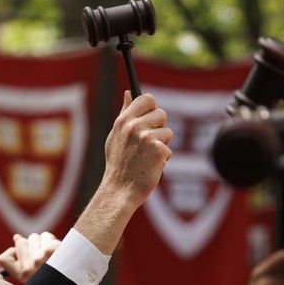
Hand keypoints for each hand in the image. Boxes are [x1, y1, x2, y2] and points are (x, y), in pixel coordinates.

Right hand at [0, 232, 60, 282]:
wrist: (78, 282)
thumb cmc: (55, 278)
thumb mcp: (35, 277)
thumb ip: (23, 260)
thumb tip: (16, 237)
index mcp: (22, 277)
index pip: (3, 258)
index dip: (12, 253)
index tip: (20, 257)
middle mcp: (28, 268)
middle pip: (20, 242)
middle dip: (30, 246)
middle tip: (43, 258)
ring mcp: (39, 258)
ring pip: (33, 237)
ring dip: (42, 242)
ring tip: (51, 255)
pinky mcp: (51, 249)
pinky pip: (45, 236)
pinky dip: (51, 241)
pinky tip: (57, 251)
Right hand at [101, 91, 172, 208]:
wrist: (119, 191)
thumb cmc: (118, 164)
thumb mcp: (115, 136)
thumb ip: (124, 113)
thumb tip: (128, 93)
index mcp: (123, 121)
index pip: (146, 99)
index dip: (152, 107)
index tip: (151, 115)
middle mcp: (134, 126)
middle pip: (161, 114)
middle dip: (159, 127)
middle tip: (150, 142)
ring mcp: (147, 138)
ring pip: (167, 133)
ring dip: (162, 145)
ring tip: (147, 157)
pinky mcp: (158, 151)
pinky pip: (168, 150)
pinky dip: (162, 160)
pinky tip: (150, 167)